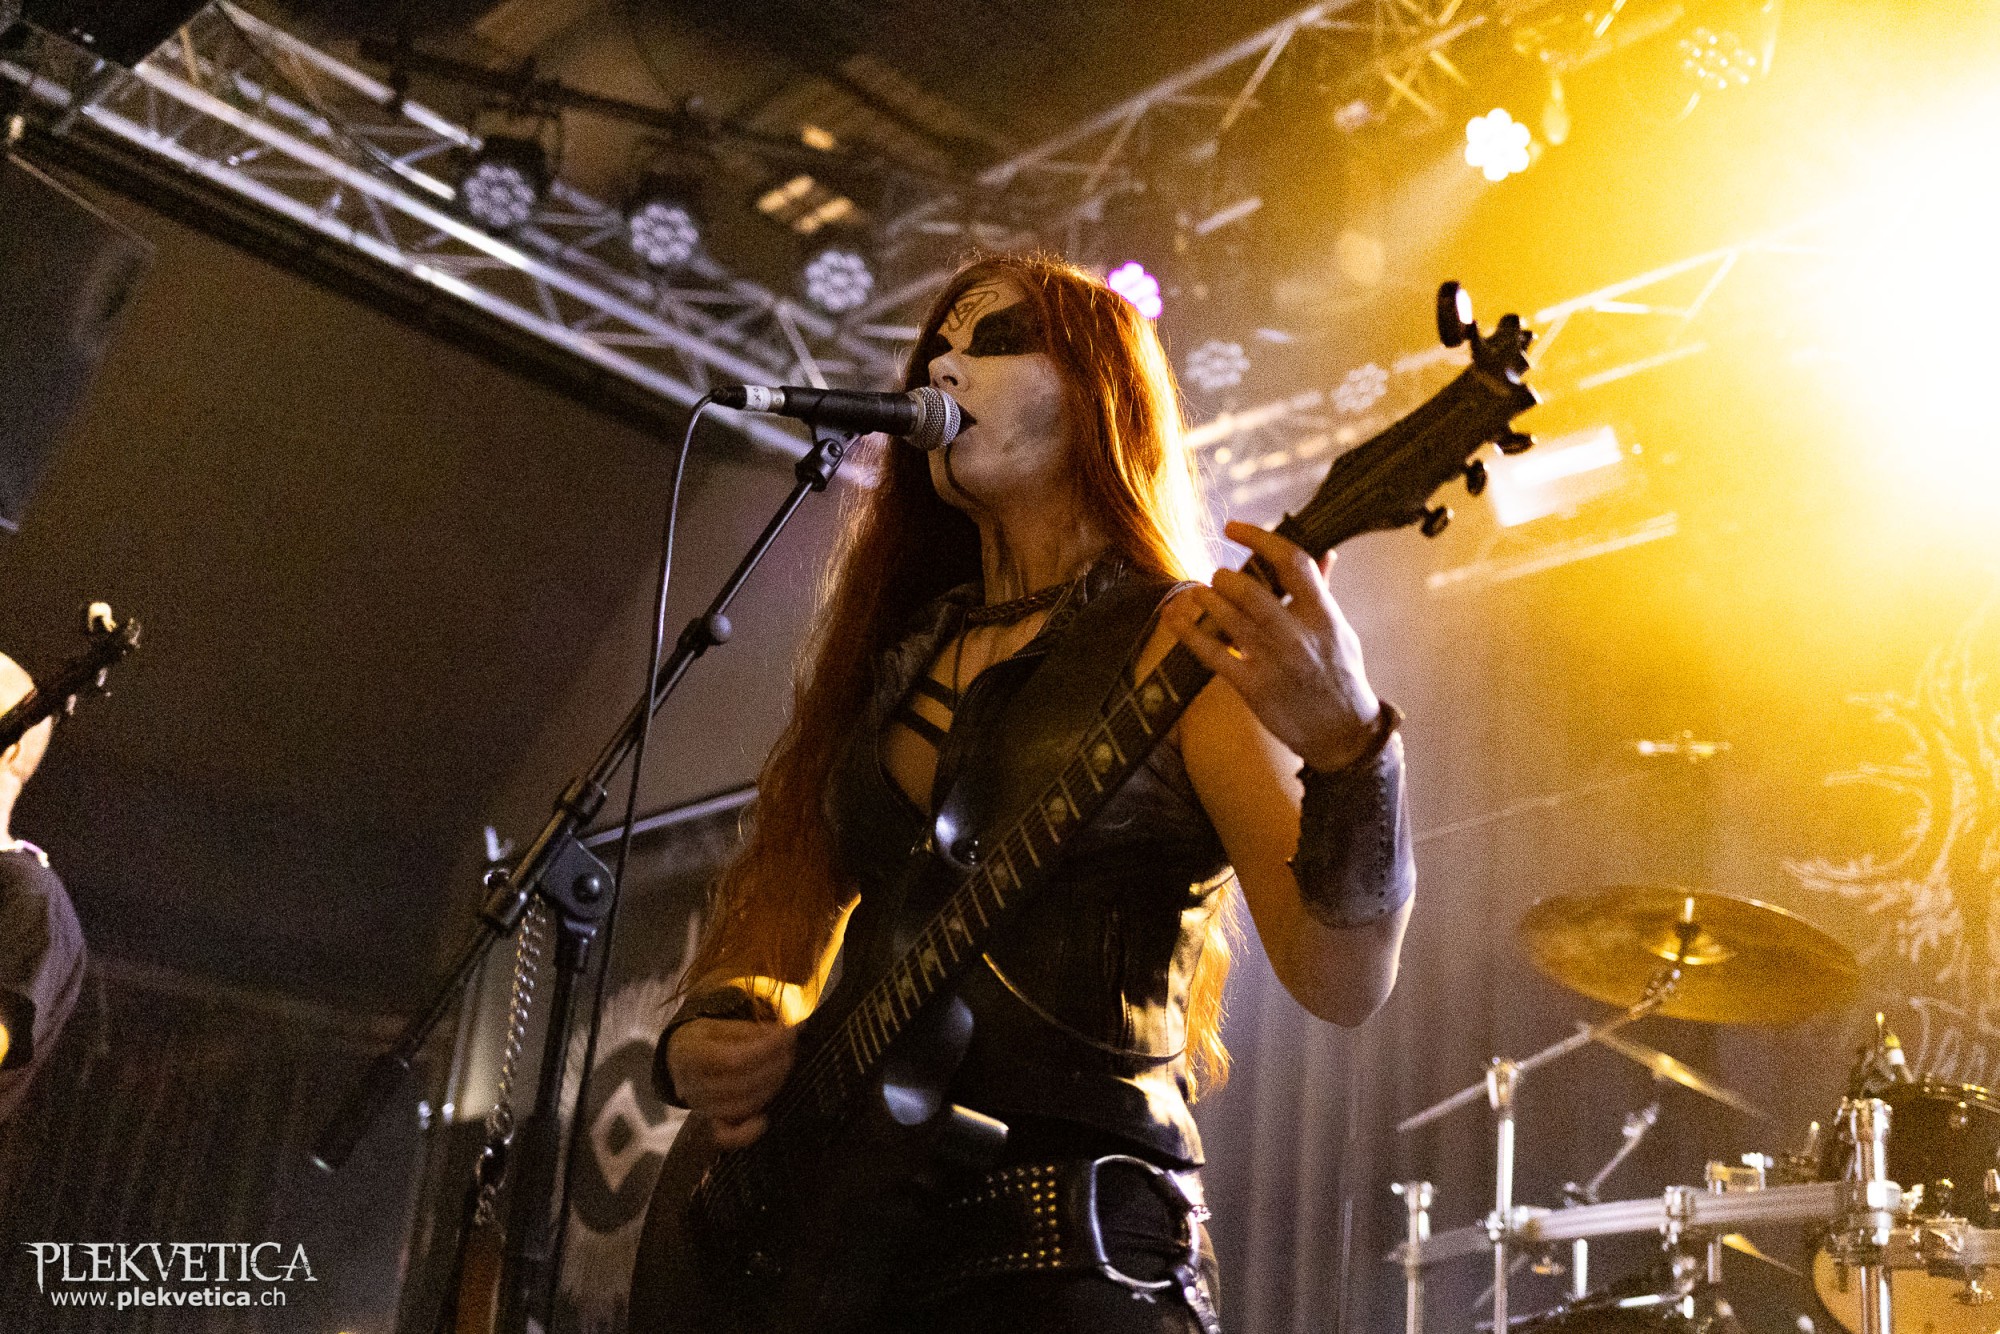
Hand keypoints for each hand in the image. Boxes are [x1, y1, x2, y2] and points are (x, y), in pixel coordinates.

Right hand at [667, 1018, 796, 1147]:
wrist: (680, 1057)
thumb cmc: (707, 1039)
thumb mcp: (722, 1026)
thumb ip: (752, 1032)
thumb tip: (787, 1033)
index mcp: (691, 1054)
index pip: (734, 1060)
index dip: (767, 1050)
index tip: (787, 1036)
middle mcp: (692, 1084)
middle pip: (742, 1084)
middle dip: (775, 1066)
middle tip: (790, 1050)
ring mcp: (699, 1105)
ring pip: (741, 1106)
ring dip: (770, 1087)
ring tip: (783, 1067)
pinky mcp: (708, 1120)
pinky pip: (725, 1136)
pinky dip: (746, 1133)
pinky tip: (763, 1120)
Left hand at [1162, 521, 1380, 771]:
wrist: (1343, 735)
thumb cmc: (1340, 677)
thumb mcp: (1340, 631)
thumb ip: (1324, 592)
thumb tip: (1324, 553)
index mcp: (1324, 615)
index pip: (1293, 562)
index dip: (1259, 537)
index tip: (1233, 528)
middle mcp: (1299, 635)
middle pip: (1251, 589)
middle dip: (1225, 576)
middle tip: (1218, 577)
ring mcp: (1275, 662)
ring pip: (1228, 617)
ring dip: (1206, 598)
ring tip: (1199, 593)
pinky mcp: (1253, 687)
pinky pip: (1212, 654)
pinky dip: (1188, 632)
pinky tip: (1173, 617)